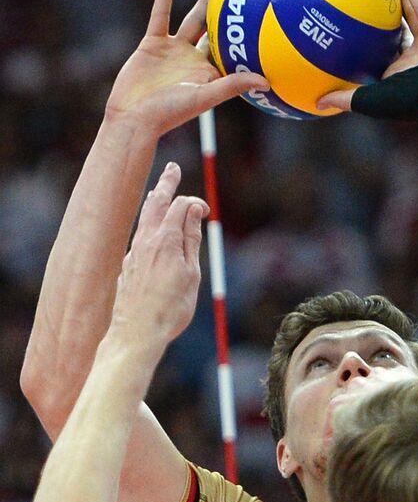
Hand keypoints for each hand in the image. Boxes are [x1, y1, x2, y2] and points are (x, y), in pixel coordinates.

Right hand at [105, 0, 268, 135]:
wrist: (133, 114)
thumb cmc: (170, 112)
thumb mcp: (205, 96)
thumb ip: (233, 86)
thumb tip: (267, 81)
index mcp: (209, 74)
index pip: (232, 55)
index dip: (246, 43)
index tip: (263, 26)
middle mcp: (194, 61)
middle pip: (215, 34)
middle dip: (228, 20)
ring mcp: (174, 50)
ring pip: (192, 21)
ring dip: (203, 4)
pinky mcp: (153, 42)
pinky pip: (160, 13)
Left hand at [111, 163, 206, 349]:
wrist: (136, 333)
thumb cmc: (170, 308)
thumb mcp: (191, 274)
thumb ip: (192, 241)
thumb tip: (193, 212)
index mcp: (166, 240)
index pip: (180, 206)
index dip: (194, 203)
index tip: (206, 212)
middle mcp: (146, 241)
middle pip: (156, 203)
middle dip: (166, 184)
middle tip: (173, 169)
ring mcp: (134, 253)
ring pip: (144, 219)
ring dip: (154, 202)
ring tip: (158, 191)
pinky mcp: (128, 266)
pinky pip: (140, 236)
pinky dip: (149, 224)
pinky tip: (150, 229)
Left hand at [318, 0, 417, 111]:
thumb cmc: (406, 101)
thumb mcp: (368, 100)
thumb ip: (343, 99)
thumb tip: (315, 103)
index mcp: (391, 73)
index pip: (371, 55)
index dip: (359, 41)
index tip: (342, 26)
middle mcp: (406, 57)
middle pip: (388, 31)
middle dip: (376, 14)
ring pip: (407, 13)